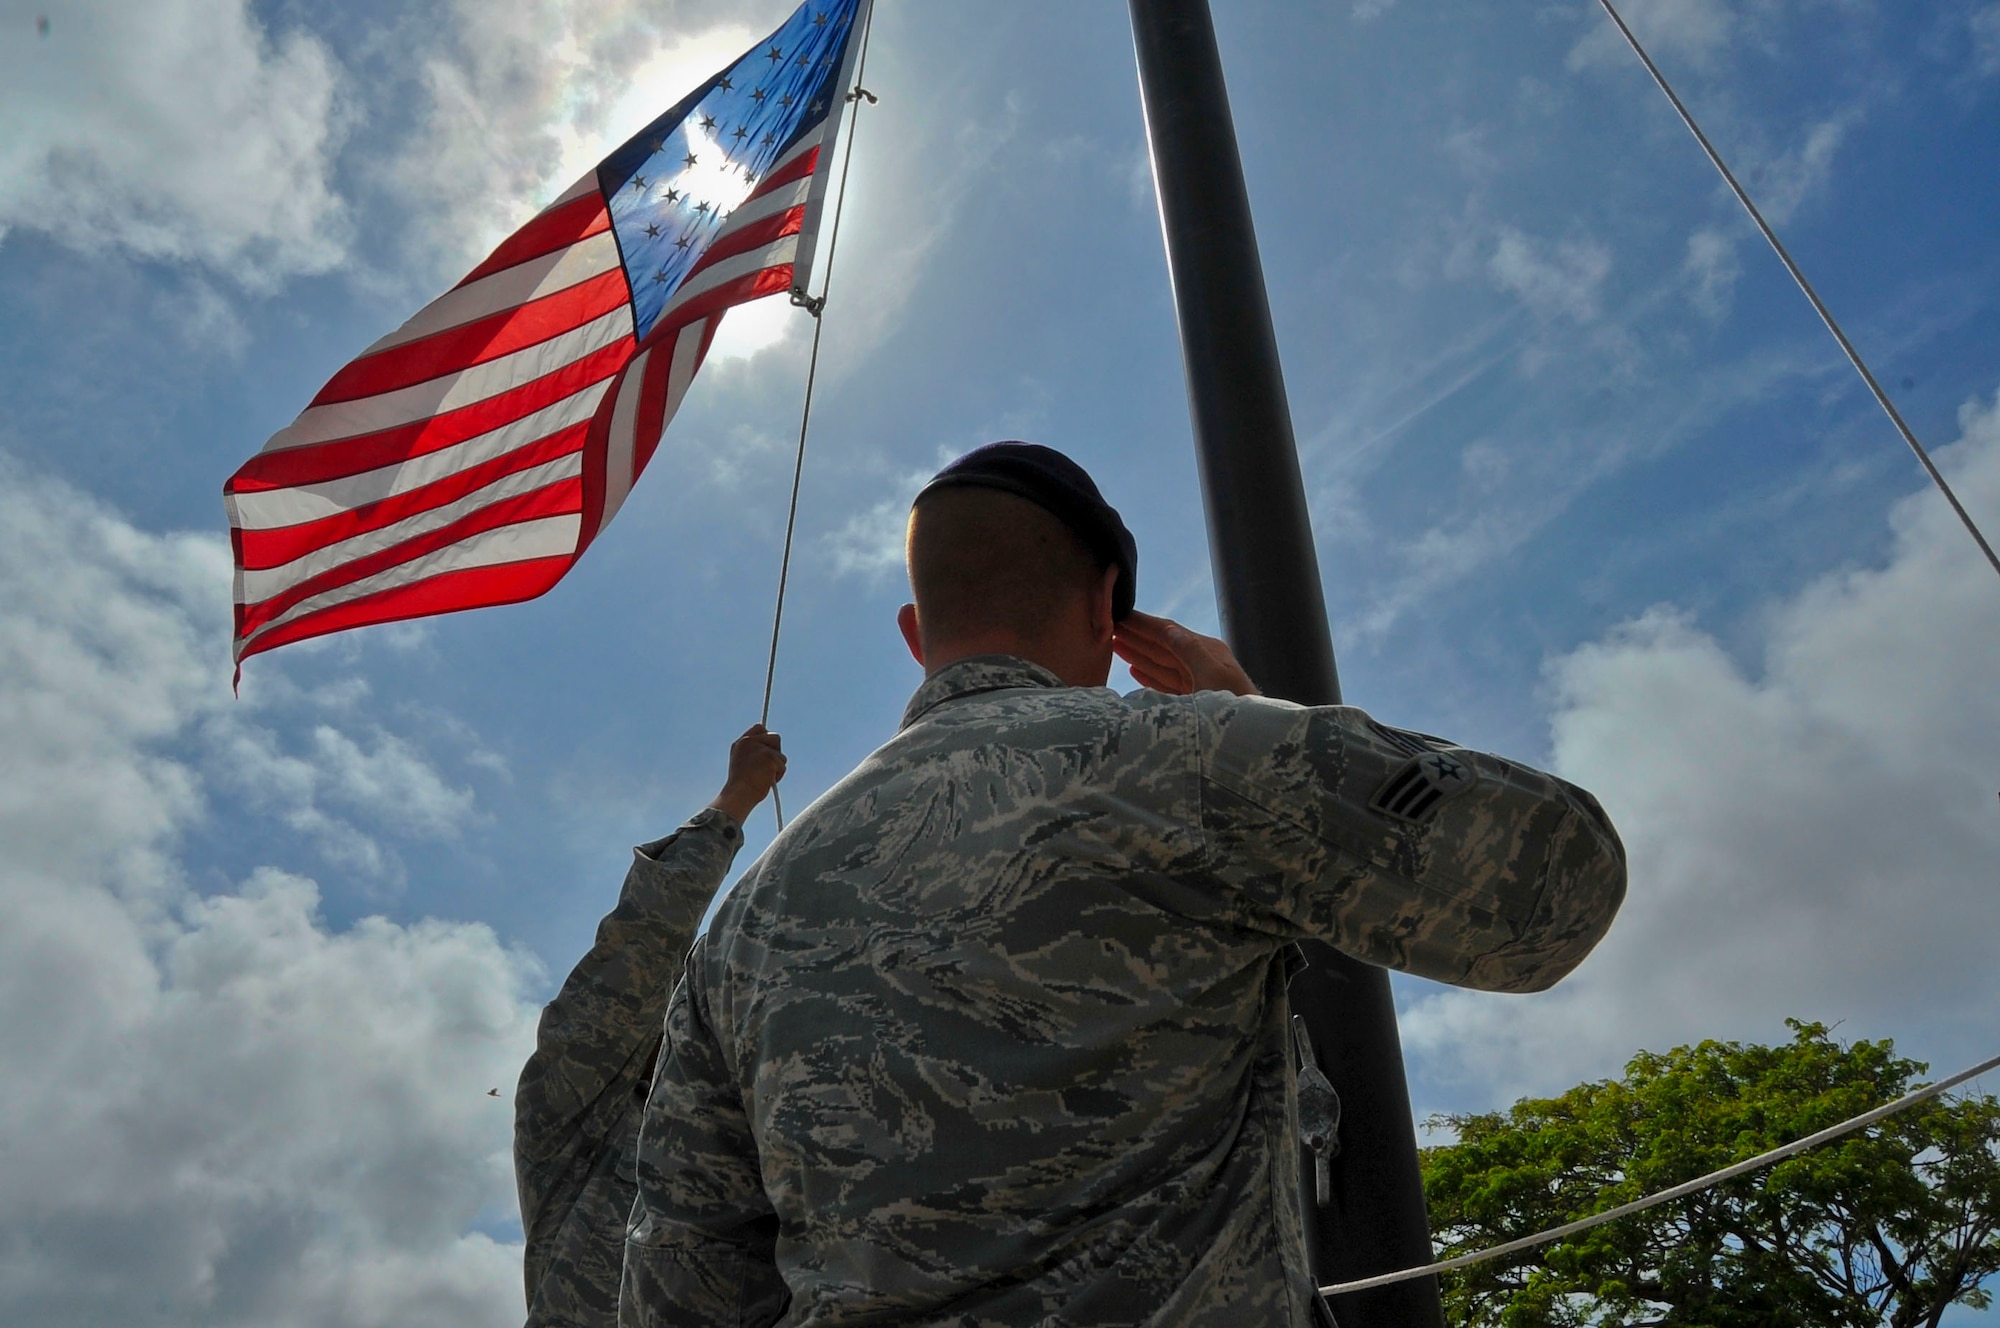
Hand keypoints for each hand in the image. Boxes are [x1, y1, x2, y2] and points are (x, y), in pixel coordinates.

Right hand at [708, 724, 785, 824]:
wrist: (738, 795)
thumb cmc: (741, 786)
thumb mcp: (742, 763)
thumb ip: (753, 753)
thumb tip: (771, 751)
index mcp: (741, 743)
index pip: (759, 728)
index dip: (767, 736)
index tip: (770, 747)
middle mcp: (749, 742)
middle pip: (775, 737)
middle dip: (776, 751)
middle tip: (770, 765)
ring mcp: (760, 749)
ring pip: (780, 754)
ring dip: (778, 766)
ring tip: (765, 777)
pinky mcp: (770, 757)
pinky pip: (783, 765)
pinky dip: (779, 775)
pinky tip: (768, 781)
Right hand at [1112, 611, 1258, 696]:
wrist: (1251, 739)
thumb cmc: (1236, 707)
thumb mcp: (1214, 676)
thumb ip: (1191, 652)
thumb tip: (1169, 631)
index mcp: (1207, 653)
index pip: (1170, 633)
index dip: (1144, 624)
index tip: (1121, 613)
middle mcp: (1201, 664)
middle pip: (1162, 646)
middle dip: (1136, 636)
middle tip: (1109, 625)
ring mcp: (1196, 683)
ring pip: (1161, 664)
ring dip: (1138, 653)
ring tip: (1115, 644)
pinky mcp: (1192, 701)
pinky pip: (1165, 684)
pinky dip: (1148, 676)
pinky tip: (1133, 670)